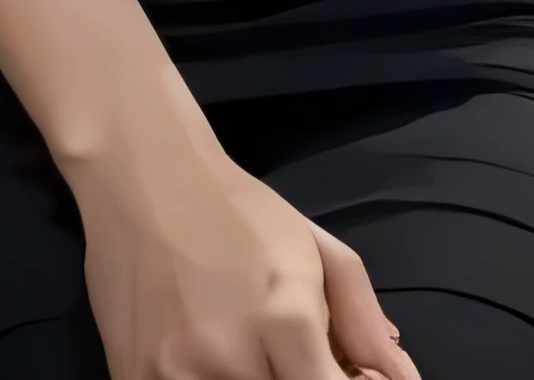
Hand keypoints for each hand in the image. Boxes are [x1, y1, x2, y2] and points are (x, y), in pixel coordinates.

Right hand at [72, 103, 420, 379]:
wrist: (140, 174)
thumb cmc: (238, 210)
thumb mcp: (313, 248)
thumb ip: (362, 319)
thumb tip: (400, 377)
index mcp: (286, 317)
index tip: (344, 372)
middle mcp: (230, 356)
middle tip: (292, 358)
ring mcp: (174, 375)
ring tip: (248, 352)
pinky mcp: (133, 378)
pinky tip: (206, 356)